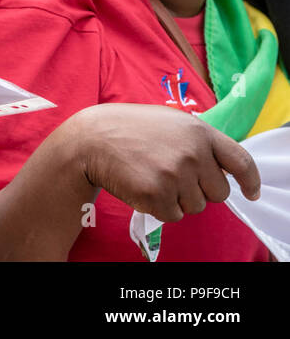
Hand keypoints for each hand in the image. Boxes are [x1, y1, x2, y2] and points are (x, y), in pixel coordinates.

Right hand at [71, 103, 260, 221]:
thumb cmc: (127, 129)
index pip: (240, 161)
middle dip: (198, 191)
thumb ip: (196, 140)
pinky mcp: (157, 194)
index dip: (249, 181)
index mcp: (198, 131)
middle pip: (218, 193)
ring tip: (151, 177)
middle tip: (171, 176)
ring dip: (176, 200)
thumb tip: (222, 167)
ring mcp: (175, 174)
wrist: (89, 139)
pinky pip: (173, 216)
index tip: (250, 193)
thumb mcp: (168, 122)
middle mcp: (192, 152)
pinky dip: (159, 208)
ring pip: (196, 207)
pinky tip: (141, 187)